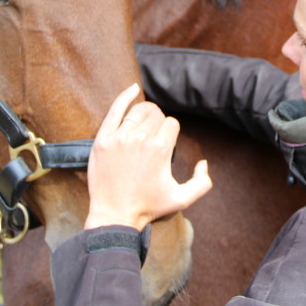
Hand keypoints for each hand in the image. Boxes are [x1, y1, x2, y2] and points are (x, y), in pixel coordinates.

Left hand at [85, 84, 212, 230]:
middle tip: (154, 136)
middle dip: (159, 123)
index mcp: (161, 148)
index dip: (171, 133)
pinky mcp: (102, 139)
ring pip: (138, 110)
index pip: (172, 124)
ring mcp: (120, 137)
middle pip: (156, 115)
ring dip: (145, 112)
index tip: (165, 144)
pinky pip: (114, 110)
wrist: (114, 216)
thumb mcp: (182, 199)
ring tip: (145, 120)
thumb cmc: (148, 208)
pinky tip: (132, 89)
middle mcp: (141, 138)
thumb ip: (202, 183)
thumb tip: (203, 162)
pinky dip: (124, 97)